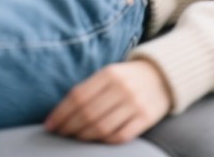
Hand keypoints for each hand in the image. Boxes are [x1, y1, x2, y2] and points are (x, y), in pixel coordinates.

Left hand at [43, 57, 172, 143]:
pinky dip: (104, 141)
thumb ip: (90, 89)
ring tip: (75, 138)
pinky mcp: (146, 118)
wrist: (163, 76)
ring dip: (84, 136)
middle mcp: (122, 87)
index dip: (61, 112)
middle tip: (60, 134)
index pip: (78, 96)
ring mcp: (135, 103)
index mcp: (110, 73)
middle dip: (69, 127)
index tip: (50, 125)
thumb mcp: (110, 74)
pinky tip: (96, 140)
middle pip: (88, 113)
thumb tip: (61, 113)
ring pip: (102, 127)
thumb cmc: (128, 78)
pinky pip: (120, 136)